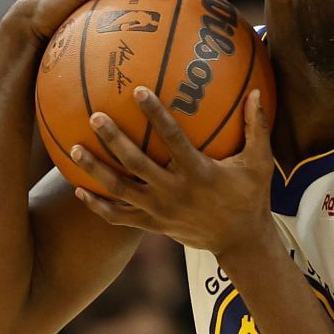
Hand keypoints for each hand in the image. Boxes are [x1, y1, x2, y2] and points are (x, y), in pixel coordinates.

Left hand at [69, 88, 276, 260]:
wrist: (242, 242)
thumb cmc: (252, 197)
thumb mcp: (260, 163)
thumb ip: (256, 127)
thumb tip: (257, 91)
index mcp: (199, 173)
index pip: (173, 138)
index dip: (155, 114)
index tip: (139, 91)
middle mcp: (175, 191)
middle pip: (136, 163)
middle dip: (113, 139)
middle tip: (94, 117)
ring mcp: (160, 210)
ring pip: (119, 190)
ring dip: (95, 169)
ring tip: (73, 148)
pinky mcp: (153, 225)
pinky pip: (119, 217)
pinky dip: (97, 206)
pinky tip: (80, 190)